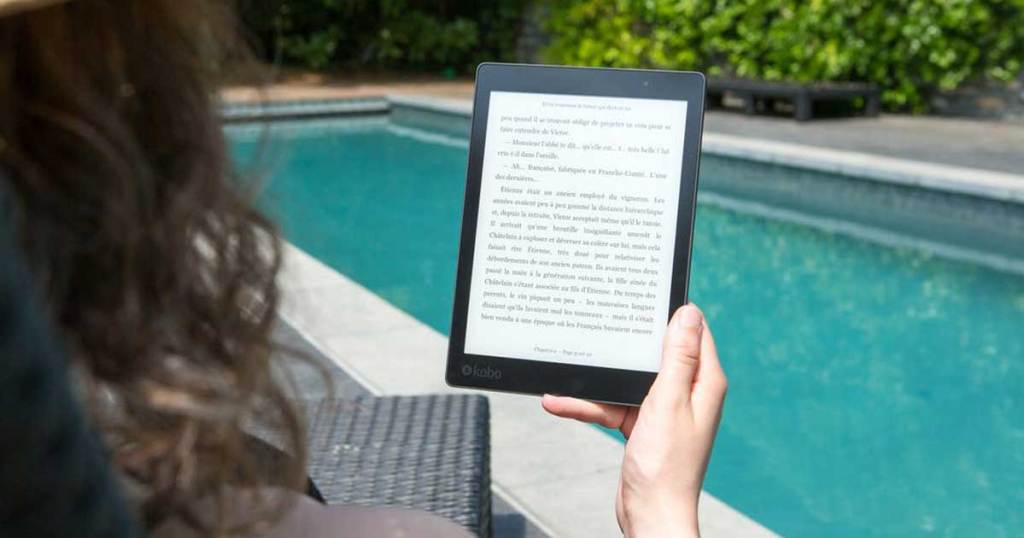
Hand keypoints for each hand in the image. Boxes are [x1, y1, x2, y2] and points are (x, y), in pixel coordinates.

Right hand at [542, 304, 726, 537]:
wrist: (650, 516)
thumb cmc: (666, 467)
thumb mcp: (668, 402)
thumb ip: (678, 358)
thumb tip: (689, 313)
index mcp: (703, 382)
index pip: (692, 333)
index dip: (670, 313)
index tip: (643, 295)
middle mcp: (686, 392)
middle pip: (653, 352)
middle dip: (624, 342)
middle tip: (599, 321)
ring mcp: (662, 409)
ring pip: (626, 379)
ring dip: (596, 379)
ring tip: (565, 370)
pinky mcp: (641, 424)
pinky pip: (611, 404)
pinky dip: (587, 404)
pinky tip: (558, 401)